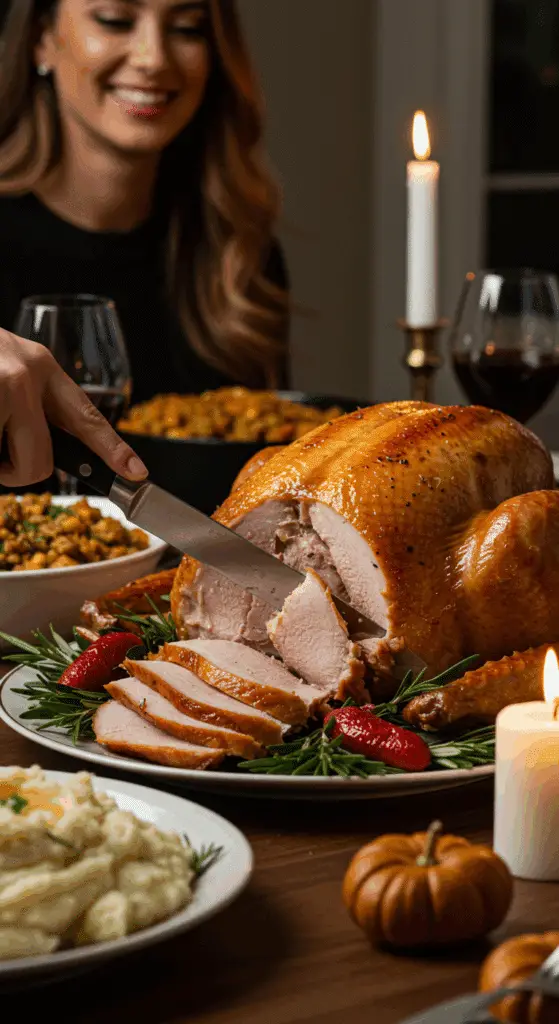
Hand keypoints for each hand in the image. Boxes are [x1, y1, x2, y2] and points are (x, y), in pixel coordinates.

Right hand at [0, 329, 147, 486]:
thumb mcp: (8, 366)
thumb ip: (31, 403)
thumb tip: (42, 453)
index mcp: (40, 366)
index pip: (86, 415)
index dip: (114, 449)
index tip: (138, 473)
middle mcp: (22, 377)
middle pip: (40, 463)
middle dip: (16, 473)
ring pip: (7, 467)